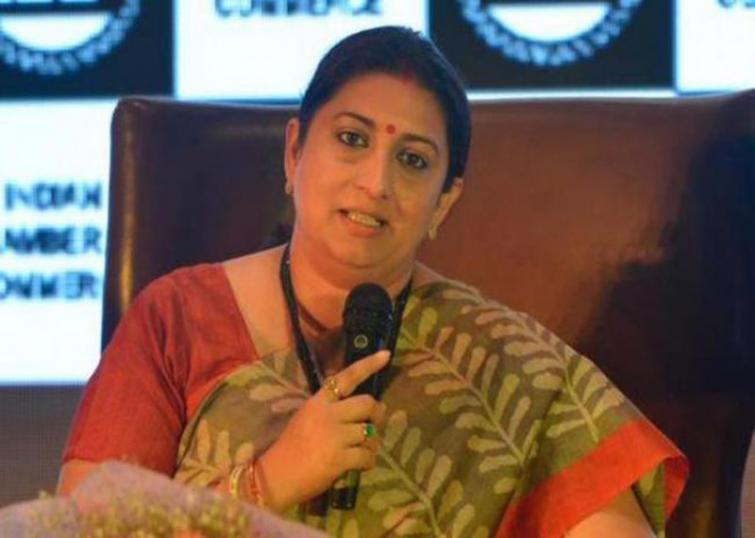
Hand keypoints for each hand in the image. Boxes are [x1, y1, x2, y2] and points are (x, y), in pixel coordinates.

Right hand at [256, 350, 389, 512]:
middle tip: (373, 422)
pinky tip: (359, 464)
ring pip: (370, 432)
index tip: (386, 355)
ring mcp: (334, 436)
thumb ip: (331, 409)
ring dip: (371, 442)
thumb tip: (366, 408)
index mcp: (318, 402)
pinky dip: (368, 461)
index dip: (368, 365)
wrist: (276, 476)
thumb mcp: (306, 417)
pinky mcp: (340, 459)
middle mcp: (328, 414)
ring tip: (362, 449)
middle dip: (376, 414)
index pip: (346, 377)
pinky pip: (367, 456)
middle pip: (367, 403)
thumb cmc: (291, 447)